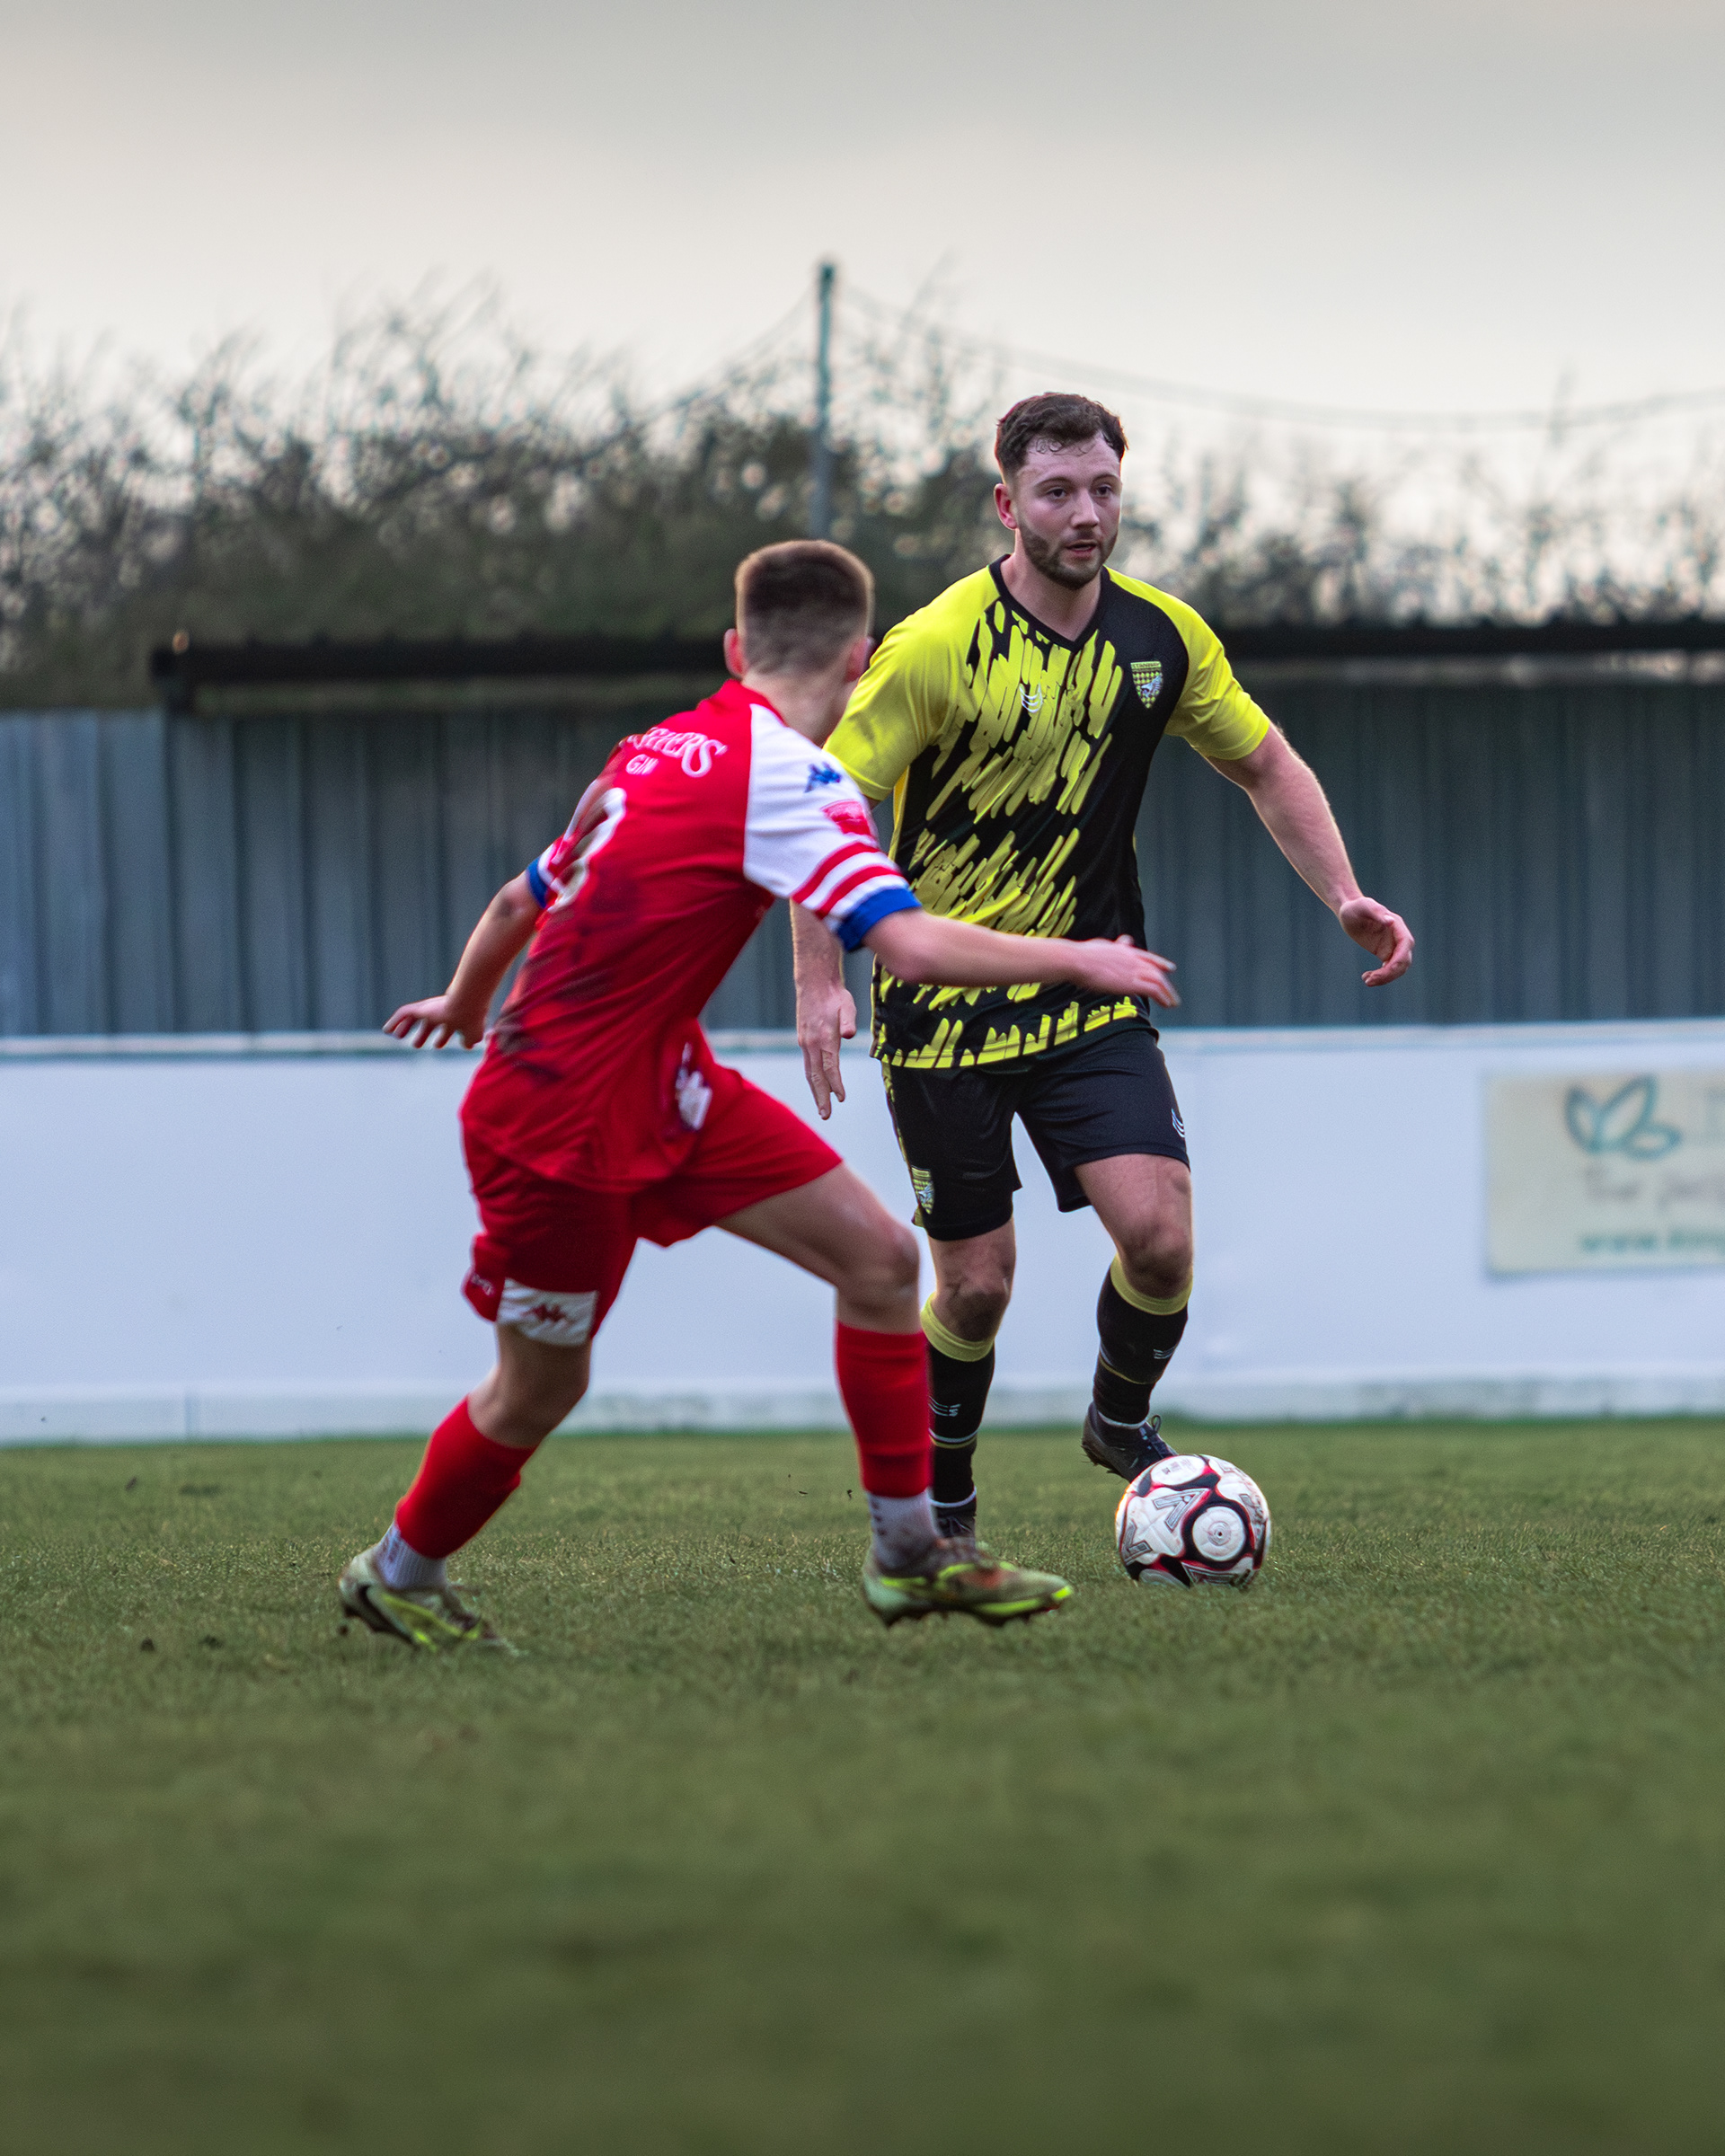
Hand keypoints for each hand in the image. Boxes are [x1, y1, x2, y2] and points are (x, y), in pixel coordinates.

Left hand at [383, 995, 484, 1048]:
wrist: (466, 1004)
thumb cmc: (472, 1019)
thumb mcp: (473, 1033)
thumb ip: (470, 1040)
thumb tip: (467, 1045)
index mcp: (455, 1019)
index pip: (447, 1029)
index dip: (442, 1038)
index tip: (437, 1045)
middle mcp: (442, 1013)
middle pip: (429, 1024)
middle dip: (423, 1034)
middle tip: (416, 1045)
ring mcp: (430, 1010)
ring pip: (414, 1018)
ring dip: (405, 1027)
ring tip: (397, 1036)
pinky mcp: (420, 1008)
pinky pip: (404, 1013)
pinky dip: (394, 1021)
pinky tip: (387, 1030)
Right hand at [797, 981, 856, 1120]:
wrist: (814, 983)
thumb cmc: (834, 995)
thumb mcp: (847, 1004)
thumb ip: (848, 1020)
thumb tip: (849, 1034)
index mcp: (823, 1038)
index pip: (830, 1067)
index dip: (836, 1084)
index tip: (841, 1098)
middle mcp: (811, 1043)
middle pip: (816, 1076)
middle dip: (821, 1097)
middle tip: (826, 1115)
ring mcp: (805, 1043)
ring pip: (810, 1072)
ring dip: (816, 1091)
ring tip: (822, 1107)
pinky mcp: (803, 1040)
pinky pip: (808, 1064)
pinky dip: (813, 1078)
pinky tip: (817, 1086)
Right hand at [1067, 935, 1179, 1008]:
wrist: (1077, 961)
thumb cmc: (1083, 955)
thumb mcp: (1103, 946)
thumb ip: (1116, 946)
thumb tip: (1125, 940)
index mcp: (1126, 952)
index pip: (1148, 958)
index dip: (1160, 964)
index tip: (1170, 969)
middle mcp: (1133, 960)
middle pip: (1156, 972)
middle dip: (1166, 984)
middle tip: (1172, 995)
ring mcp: (1133, 971)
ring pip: (1159, 981)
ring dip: (1168, 993)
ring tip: (1172, 1003)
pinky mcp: (1132, 983)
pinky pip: (1154, 990)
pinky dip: (1163, 997)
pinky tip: (1167, 1005)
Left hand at [1338, 897, 1413, 985]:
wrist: (1349, 912)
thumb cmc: (1355, 907)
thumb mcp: (1363, 906)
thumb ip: (1376, 912)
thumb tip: (1390, 921)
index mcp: (1397, 925)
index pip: (1406, 944)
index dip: (1400, 959)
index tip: (1386, 969)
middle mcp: (1398, 937)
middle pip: (1404, 960)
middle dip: (1390, 973)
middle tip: (1369, 980)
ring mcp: (1393, 946)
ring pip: (1398, 968)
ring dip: (1385, 978)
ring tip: (1367, 980)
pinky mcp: (1385, 953)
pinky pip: (1389, 969)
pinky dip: (1381, 976)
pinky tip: (1366, 977)